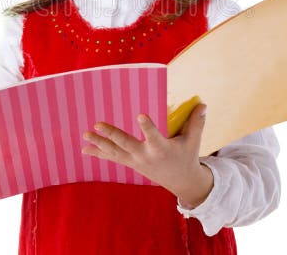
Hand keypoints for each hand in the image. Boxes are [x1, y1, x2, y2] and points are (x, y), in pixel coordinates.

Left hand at [81, 103, 213, 207]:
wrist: (181, 181)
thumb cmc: (187, 156)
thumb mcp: (193, 141)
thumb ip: (196, 123)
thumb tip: (203, 104)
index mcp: (161, 149)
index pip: (154, 136)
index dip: (147, 127)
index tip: (140, 115)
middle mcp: (145, 156)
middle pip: (126, 144)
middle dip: (111, 135)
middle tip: (97, 125)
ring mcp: (136, 161)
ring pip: (114, 152)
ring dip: (99, 143)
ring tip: (85, 135)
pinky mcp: (130, 163)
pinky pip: (112, 158)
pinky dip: (98, 153)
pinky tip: (84, 149)